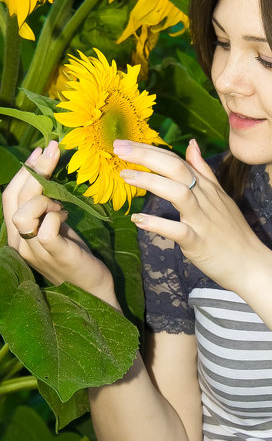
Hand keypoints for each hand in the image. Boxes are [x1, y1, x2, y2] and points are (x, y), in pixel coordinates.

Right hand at [2, 141, 116, 304]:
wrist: (93, 289)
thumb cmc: (76, 255)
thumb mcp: (57, 226)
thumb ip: (46, 207)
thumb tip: (46, 176)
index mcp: (18, 235)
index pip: (8, 198)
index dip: (22, 172)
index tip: (39, 152)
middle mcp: (20, 244)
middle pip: (13, 200)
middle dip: (34, 170)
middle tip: (54, 151)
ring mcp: (35, 252)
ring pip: (23, 214)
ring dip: (43, 199)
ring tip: (61, 203)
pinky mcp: (55, 256)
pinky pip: (46, 230)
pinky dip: (56, 216)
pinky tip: (66, 216)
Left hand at [115, 138, 265, 292]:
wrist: (251, 264)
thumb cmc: (233, 232)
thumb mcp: (220, 196)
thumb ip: (204, 170)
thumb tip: (191, 144)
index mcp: (207, 188)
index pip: (177, 161)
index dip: (151, 150)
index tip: (125, 143)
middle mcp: (205, 199)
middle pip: (176, 169)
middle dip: (147, 156)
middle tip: (119, 148)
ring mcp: (202, 220)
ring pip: (178, 193)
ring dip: (151, 182)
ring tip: (125, 176)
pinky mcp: (199, 242)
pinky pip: (178, 231)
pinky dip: (158, 225)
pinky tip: (138, 220)